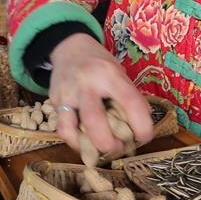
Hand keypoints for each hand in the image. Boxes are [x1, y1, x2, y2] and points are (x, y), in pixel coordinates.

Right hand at [48, 32, 152, 154]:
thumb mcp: (119, 73)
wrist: (70, 48)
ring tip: (100, 151)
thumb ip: (129, 97)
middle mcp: (87, 83)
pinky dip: (74, 142)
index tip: (144, 137)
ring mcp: (68, 93)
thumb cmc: (100, 64)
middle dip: (109, 143)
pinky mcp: (55, 101)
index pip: (130, 102)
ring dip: (89, 147)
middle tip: (119, 149)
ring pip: (71, 127)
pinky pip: (62, 128)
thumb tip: (141, 126)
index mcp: (110, 74)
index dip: (141, 126)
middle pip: (95, 120)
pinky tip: (84, 143)